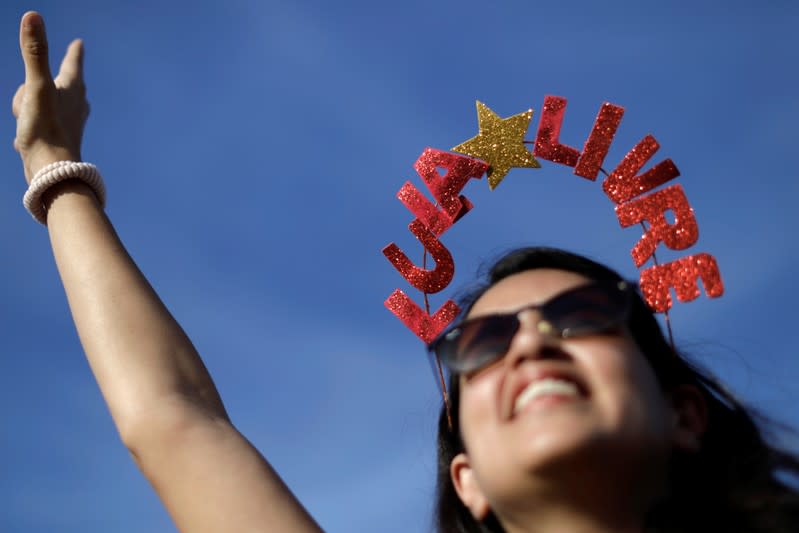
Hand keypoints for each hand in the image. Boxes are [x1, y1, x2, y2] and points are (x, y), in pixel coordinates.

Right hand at [12, 11, 88, 184]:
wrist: (51, 172)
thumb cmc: (46, 130)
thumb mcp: (36, 87)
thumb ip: (34, 53)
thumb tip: (33, 16)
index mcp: (74, 89)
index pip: (73, 62)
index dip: (73, 52)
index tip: (79, 45)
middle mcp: (76, 105)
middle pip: (51, 84)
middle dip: (34, 89)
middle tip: (29, 106)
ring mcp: (69, 123)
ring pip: (40, 105)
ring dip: (27, 111)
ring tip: (29, 127)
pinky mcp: (60, 139)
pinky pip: (37, 127)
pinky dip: (30, 130)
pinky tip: (27, 140)